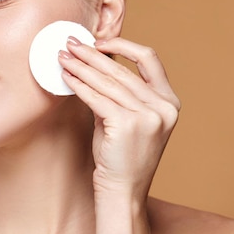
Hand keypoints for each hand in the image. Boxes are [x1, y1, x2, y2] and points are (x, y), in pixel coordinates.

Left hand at [58, 36, 180, 199]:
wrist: (123, 191)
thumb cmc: (121, 155)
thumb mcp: (129, 119)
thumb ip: (119, 93)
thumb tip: (92, 63)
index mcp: (169, 102)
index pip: (149, 59)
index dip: (123, 45)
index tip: (99, 42)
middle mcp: (164, 107)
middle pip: (121, 70)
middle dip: (91, 54)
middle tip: (71, 44)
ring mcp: (148, 116)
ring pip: (107, 82)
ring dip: (80, 67)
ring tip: (63, 58)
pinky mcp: (127, 124)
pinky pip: (96, 98)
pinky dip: (79, 86)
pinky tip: (66, 78)